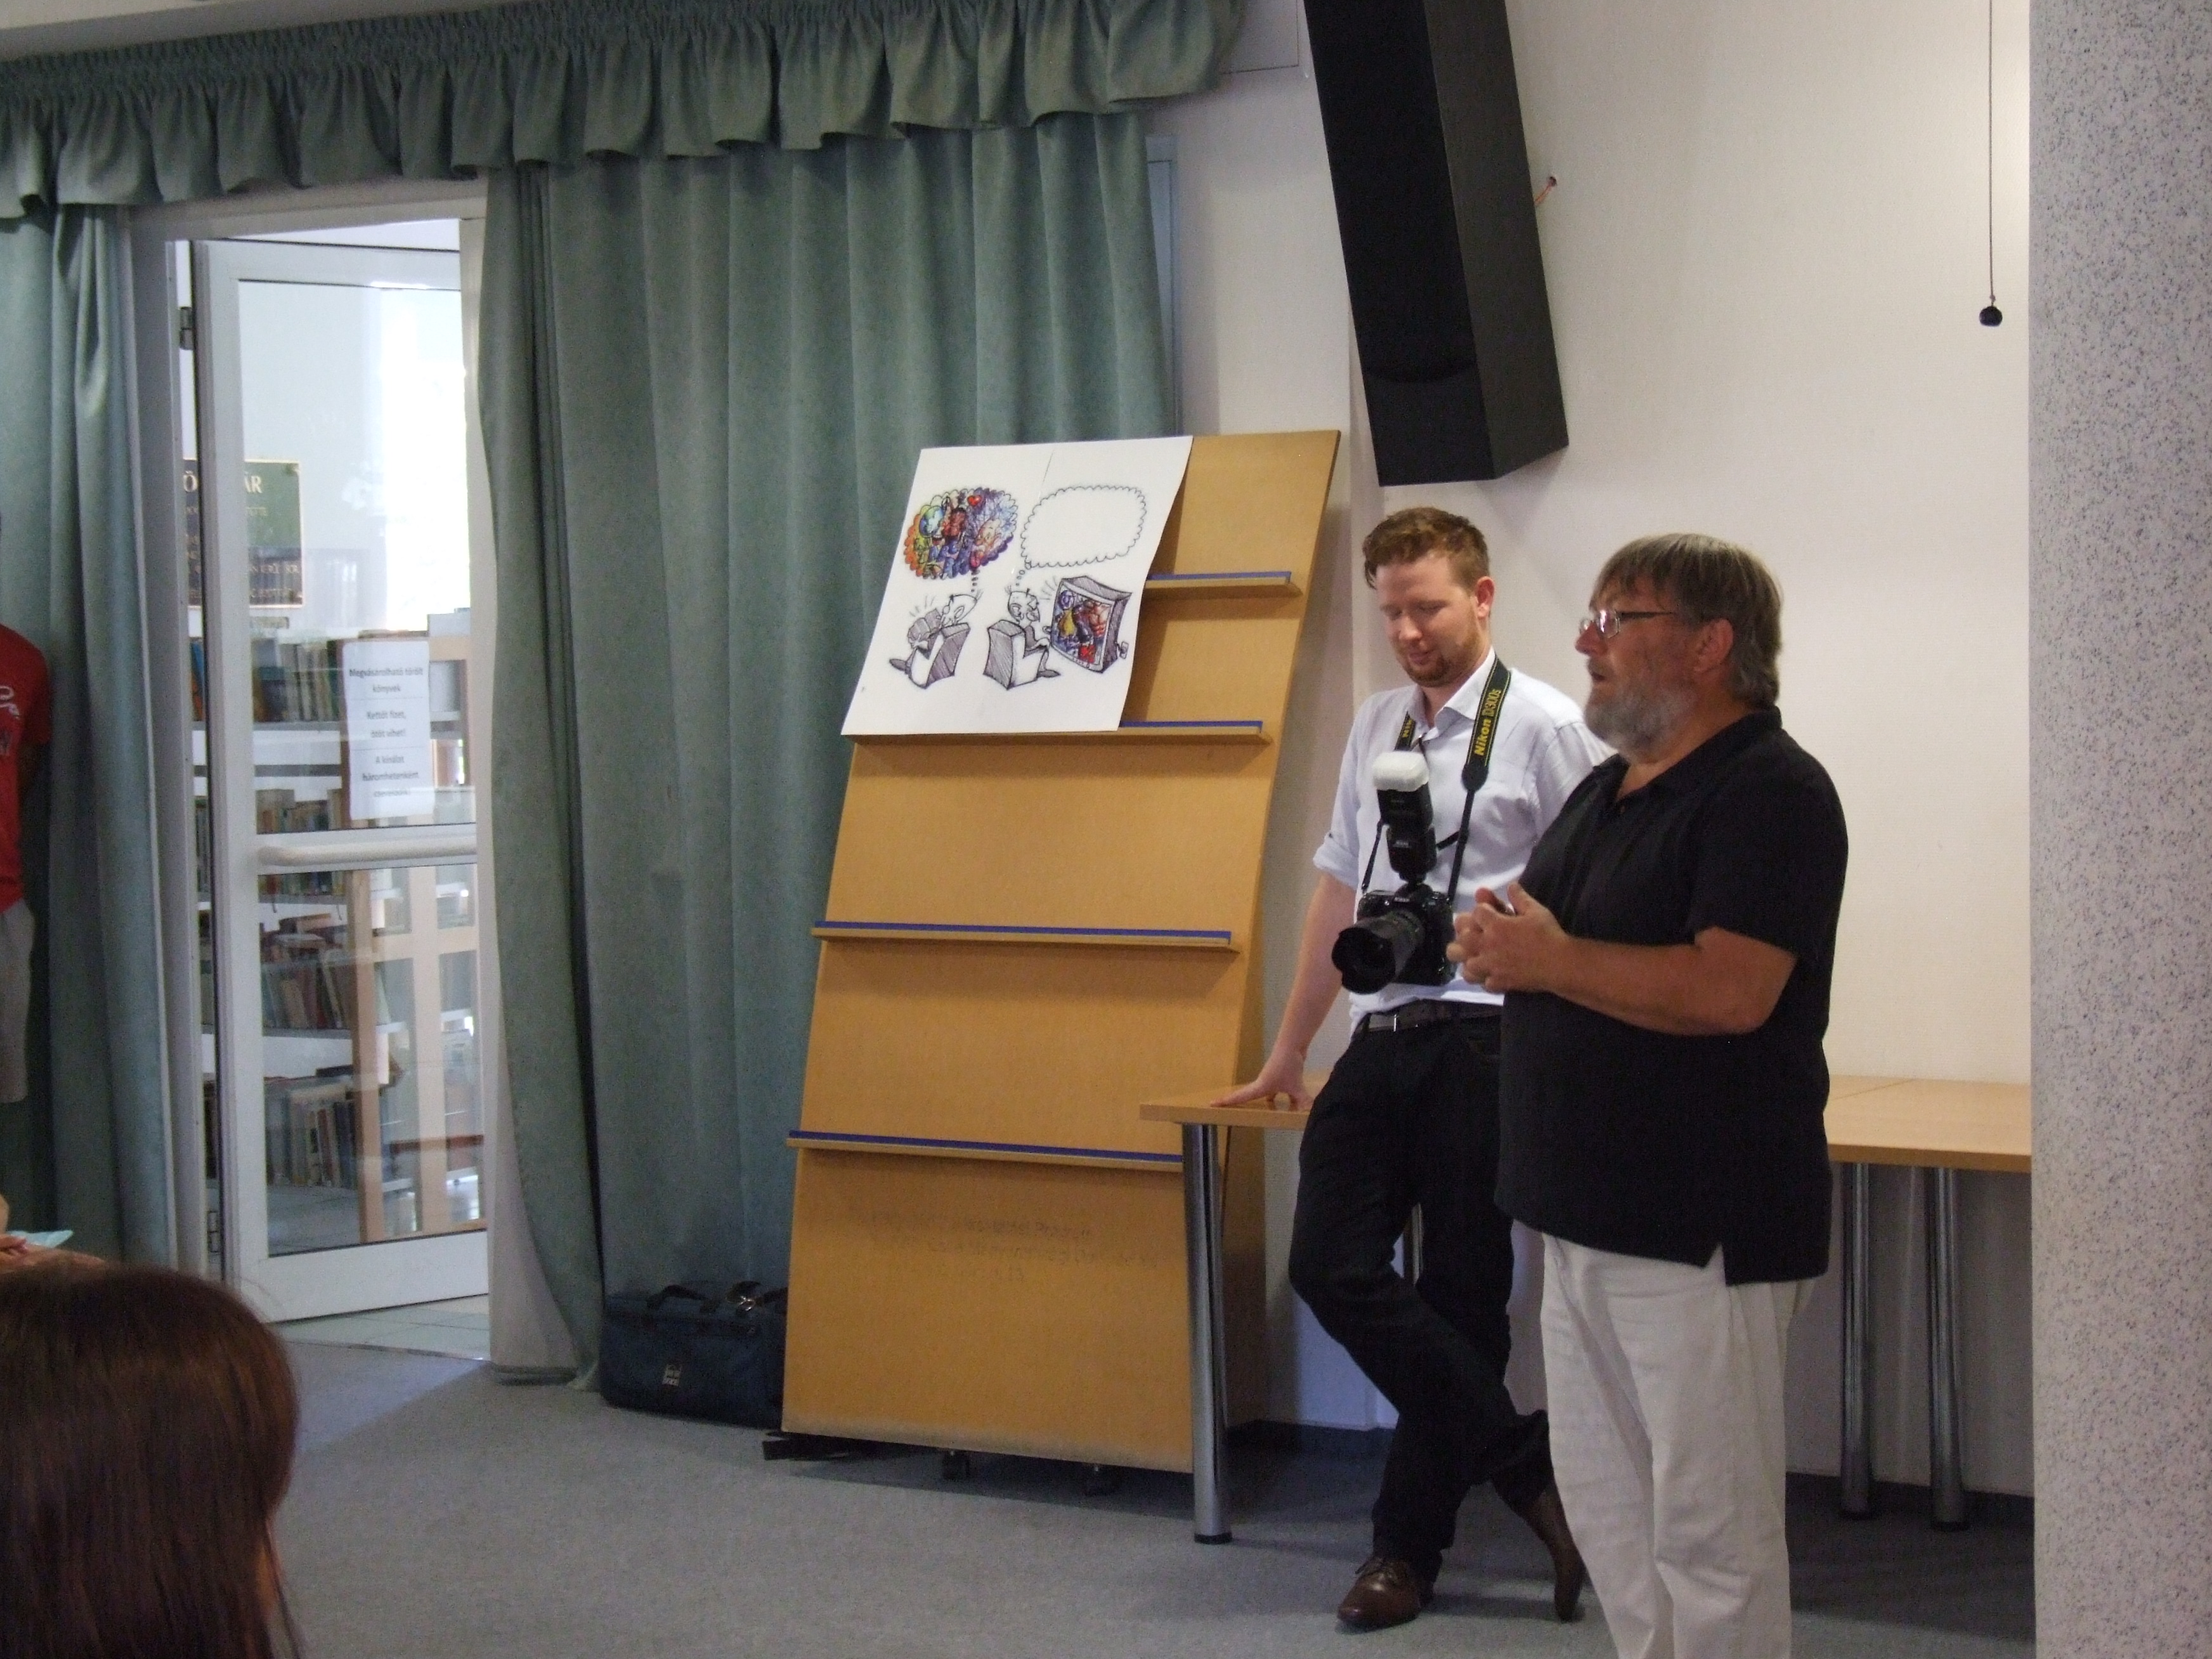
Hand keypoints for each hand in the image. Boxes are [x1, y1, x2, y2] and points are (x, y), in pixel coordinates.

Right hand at [1212, 1050, 1313, 1110]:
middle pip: (1251, 1097)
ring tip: (1273, 1115)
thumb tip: (1310, 1113)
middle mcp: (1263, 1083)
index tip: (1212, 1103)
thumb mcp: (1295, 1086)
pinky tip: (1296, 1104)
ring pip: (1269, 1095)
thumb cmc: (1287, 1065)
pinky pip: (1281, 1091)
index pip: (1241, 1097)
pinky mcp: (1282, 1076)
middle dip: (1243, 1104)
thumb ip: (1302, 1100)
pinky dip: (1286, 1098)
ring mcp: (1273, 1079)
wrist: (1292, 1045)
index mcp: (1261, 1087)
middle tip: (1235, 1112)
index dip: (1227, 1101)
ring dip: (1270, 1104)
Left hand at [1450, 881, 1568, 994]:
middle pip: (1463, 939)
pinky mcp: (1499, 983)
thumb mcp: (1535, 910)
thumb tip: (1511, 885)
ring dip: (1470, 961)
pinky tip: (1491, 976)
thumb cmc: (1548, 934)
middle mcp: (1488, 945)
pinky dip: (1485, 980)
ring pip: (1467, 966)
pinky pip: (1483, 984)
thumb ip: (1519, 897)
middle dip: (1466, 935)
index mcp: (1496, 925)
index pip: (1477, 912)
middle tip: (1475, 935)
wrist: (1559, 963)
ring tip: (1477, 959)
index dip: (1481, 910)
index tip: (1488, 912)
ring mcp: (1491, 966)